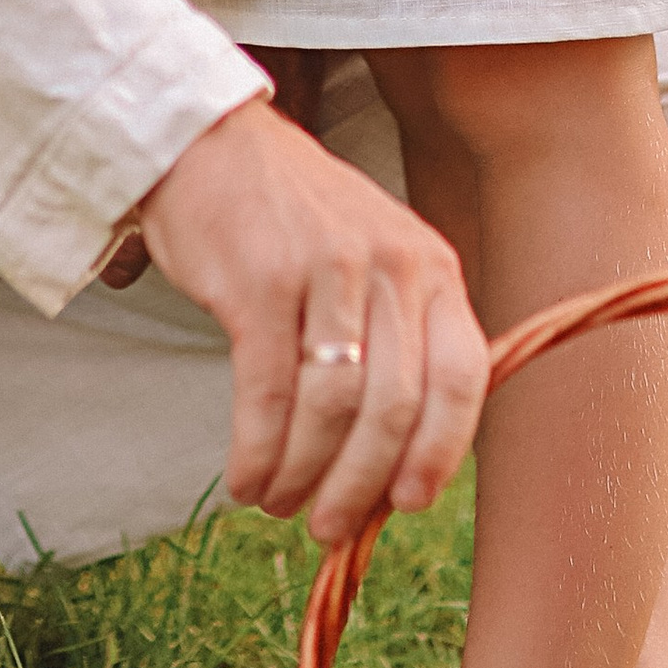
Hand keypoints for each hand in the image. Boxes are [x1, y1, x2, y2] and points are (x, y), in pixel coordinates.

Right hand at [137, 100, 487, 539]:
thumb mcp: (372, 258)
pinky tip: (245, 476)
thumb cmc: (289, 216)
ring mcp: (326, 268)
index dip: (440, 453)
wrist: (206, 141)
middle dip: (360, 486)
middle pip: (393, 407)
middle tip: (329, 527)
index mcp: (429, 265)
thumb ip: (395, 340)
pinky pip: (269, 393)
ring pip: (332, 409)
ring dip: (303, 475)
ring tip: (276, 500)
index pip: (462, 377)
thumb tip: (395, 466)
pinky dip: (259, 451)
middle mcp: (389, 263)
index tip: (409, 505)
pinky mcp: (260, 280)